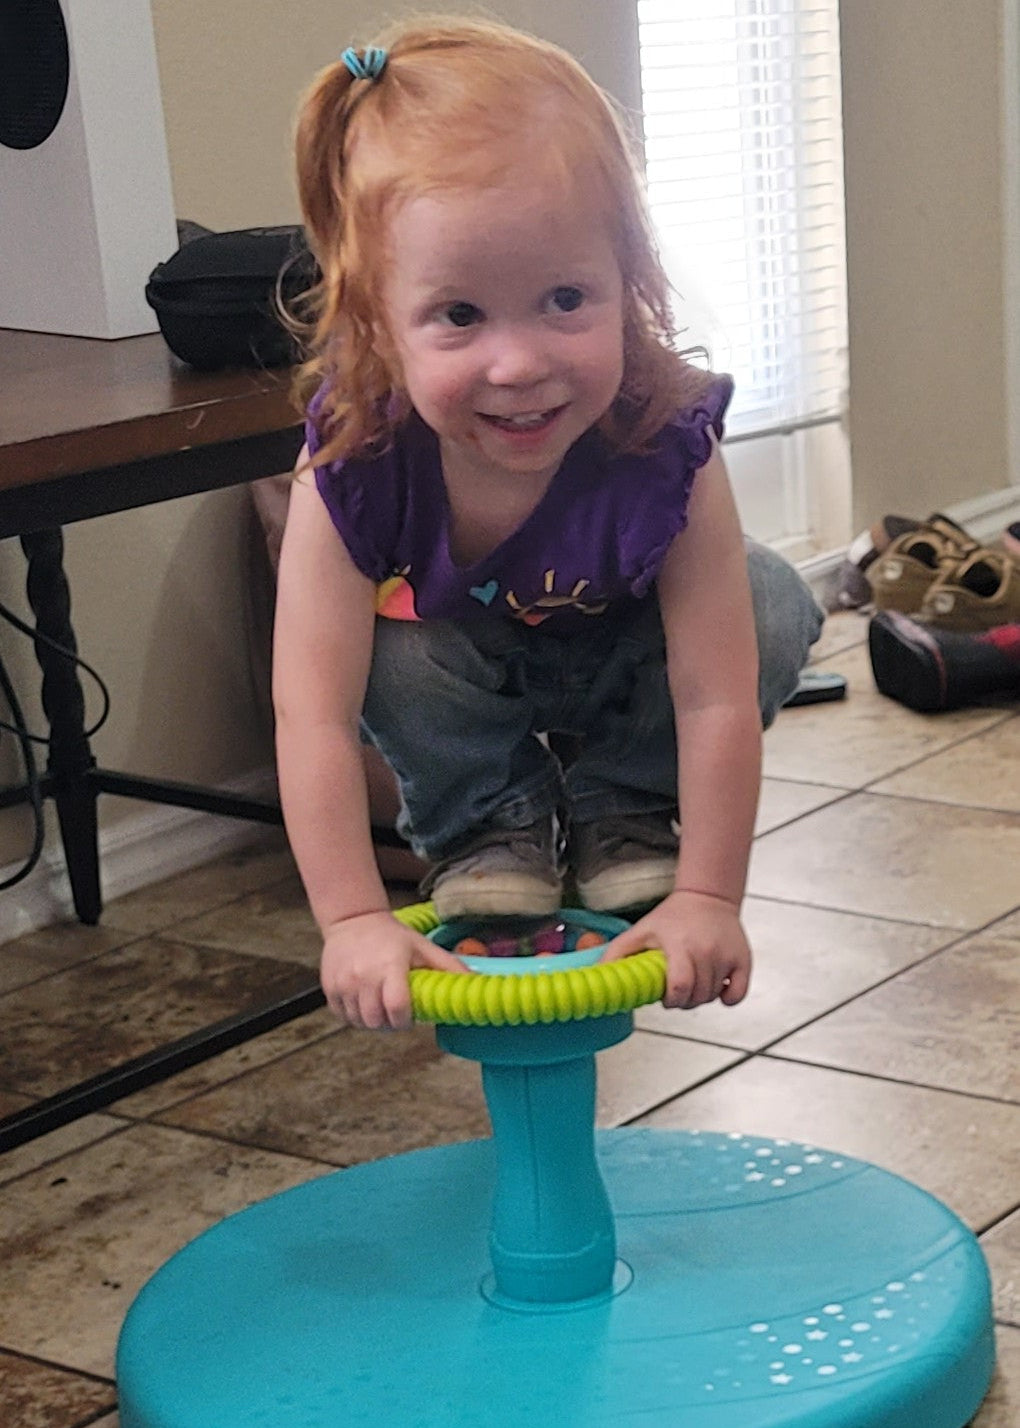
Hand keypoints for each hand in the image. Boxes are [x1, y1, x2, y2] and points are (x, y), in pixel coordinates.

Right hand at [320, 910, 468, 1029]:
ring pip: (359, 1021)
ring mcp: (343, 983)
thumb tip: (477, 983)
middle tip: (395, 1012)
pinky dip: (354, 1015)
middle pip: (376, 1021)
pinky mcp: (329, 988)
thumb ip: (448, 967)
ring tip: (379, 1004)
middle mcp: (364, 976)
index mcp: (390, 966)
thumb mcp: (422, 947)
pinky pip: (343, 1016)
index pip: (397, 1008)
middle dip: (388, 1023)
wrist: (352, 920)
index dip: (405, 1020)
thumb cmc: (392, 936)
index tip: (409, 1016)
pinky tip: (363, 1000)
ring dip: (371, 1020)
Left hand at [599, 889, 750, 1009]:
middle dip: (684, 1000)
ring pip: (713, 996)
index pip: (679, 987)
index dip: (671, 999)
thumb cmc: (672, 917)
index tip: (666, 995)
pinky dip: (727, 997)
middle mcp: (706, 951)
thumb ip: (618, 953)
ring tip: (693, 979)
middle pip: (696, 997)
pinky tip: (716, 985)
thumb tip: (596, 975)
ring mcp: (726, 956)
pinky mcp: (743, 960)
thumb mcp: (641, 931)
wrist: (708, 897)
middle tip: (677, 987)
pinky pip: (738, 994)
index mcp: (680, 945)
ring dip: (701, 996)